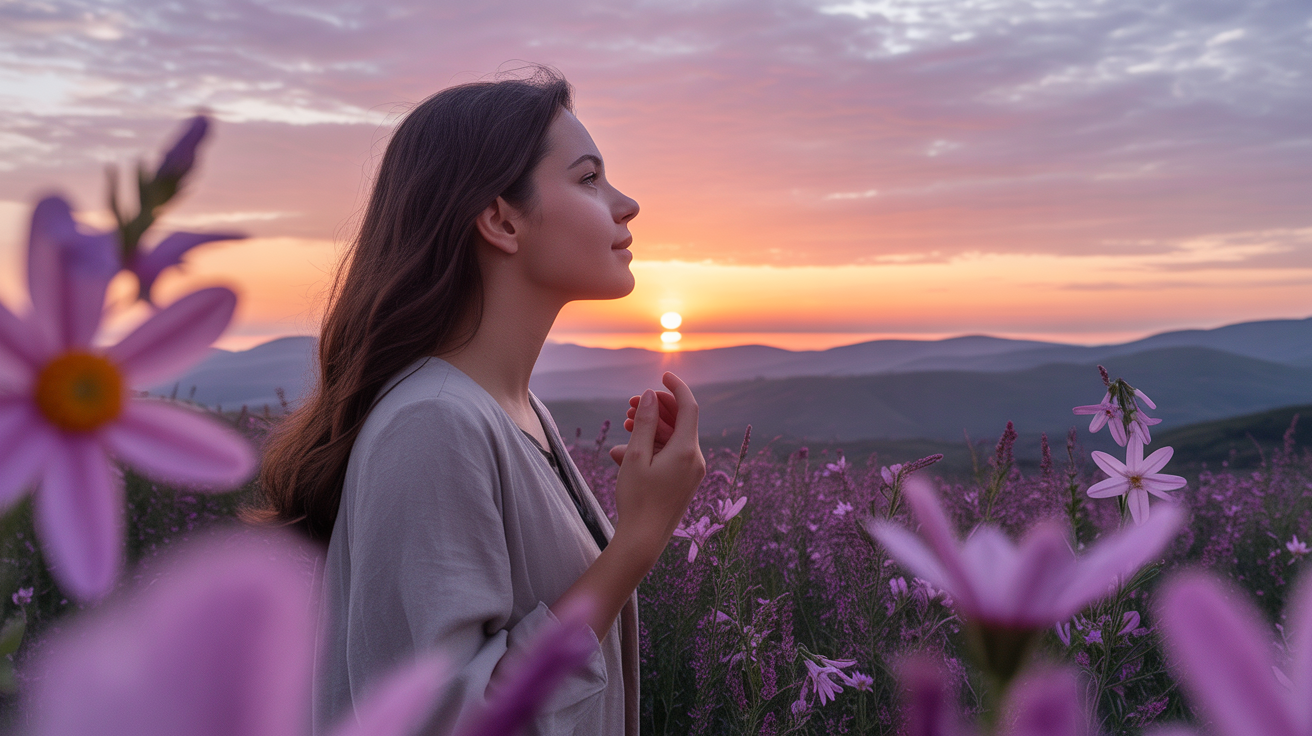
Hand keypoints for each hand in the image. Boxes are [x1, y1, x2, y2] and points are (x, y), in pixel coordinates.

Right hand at [611, 372, 705, 555]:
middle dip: (657, 409)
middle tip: (633, 404)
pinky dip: (651, 449)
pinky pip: (670, 457)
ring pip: (673, 439)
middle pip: (680, 422)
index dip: (676, 388)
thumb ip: (646, 423)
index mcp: (687, 450)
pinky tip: (624, 452)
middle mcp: (695, 459)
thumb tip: (652, 396)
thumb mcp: (636, 456)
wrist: (643, 540)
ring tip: (626, 424)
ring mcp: (691, 472)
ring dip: (651, 429)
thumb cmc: (637, 499)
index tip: (663, 374)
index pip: (688, 407)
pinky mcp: (684, 483)